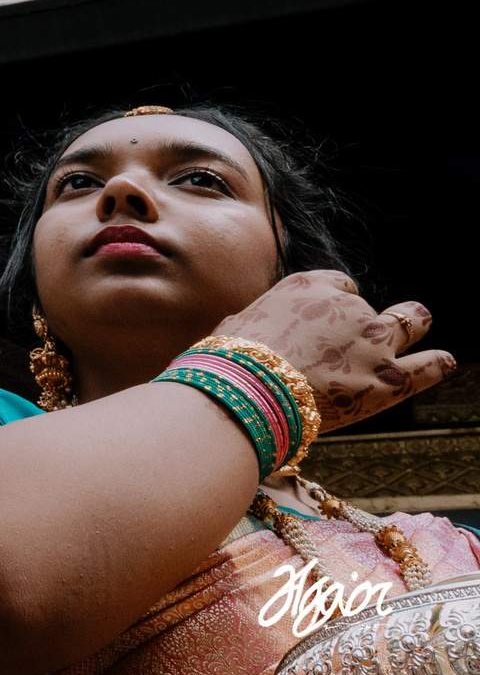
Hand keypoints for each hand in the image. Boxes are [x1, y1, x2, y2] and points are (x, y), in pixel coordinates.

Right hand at [212, 270, 453, 432]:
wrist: (249, 389)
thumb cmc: (232, 359)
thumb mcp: (237, 325)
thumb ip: (256, 323)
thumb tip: (242, 330)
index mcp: (308, 287)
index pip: (339, 285)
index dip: (336, 303)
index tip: (328, 322)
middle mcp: (348, 307)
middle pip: (371, 305)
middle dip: (369, 319)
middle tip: (362, 337)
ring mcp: (374, 341)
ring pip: (413, 321)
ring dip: (413, 325)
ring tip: (417, 331)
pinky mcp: (389, 378)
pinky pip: (430, 365)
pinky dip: (438, 363)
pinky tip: (443, 362)